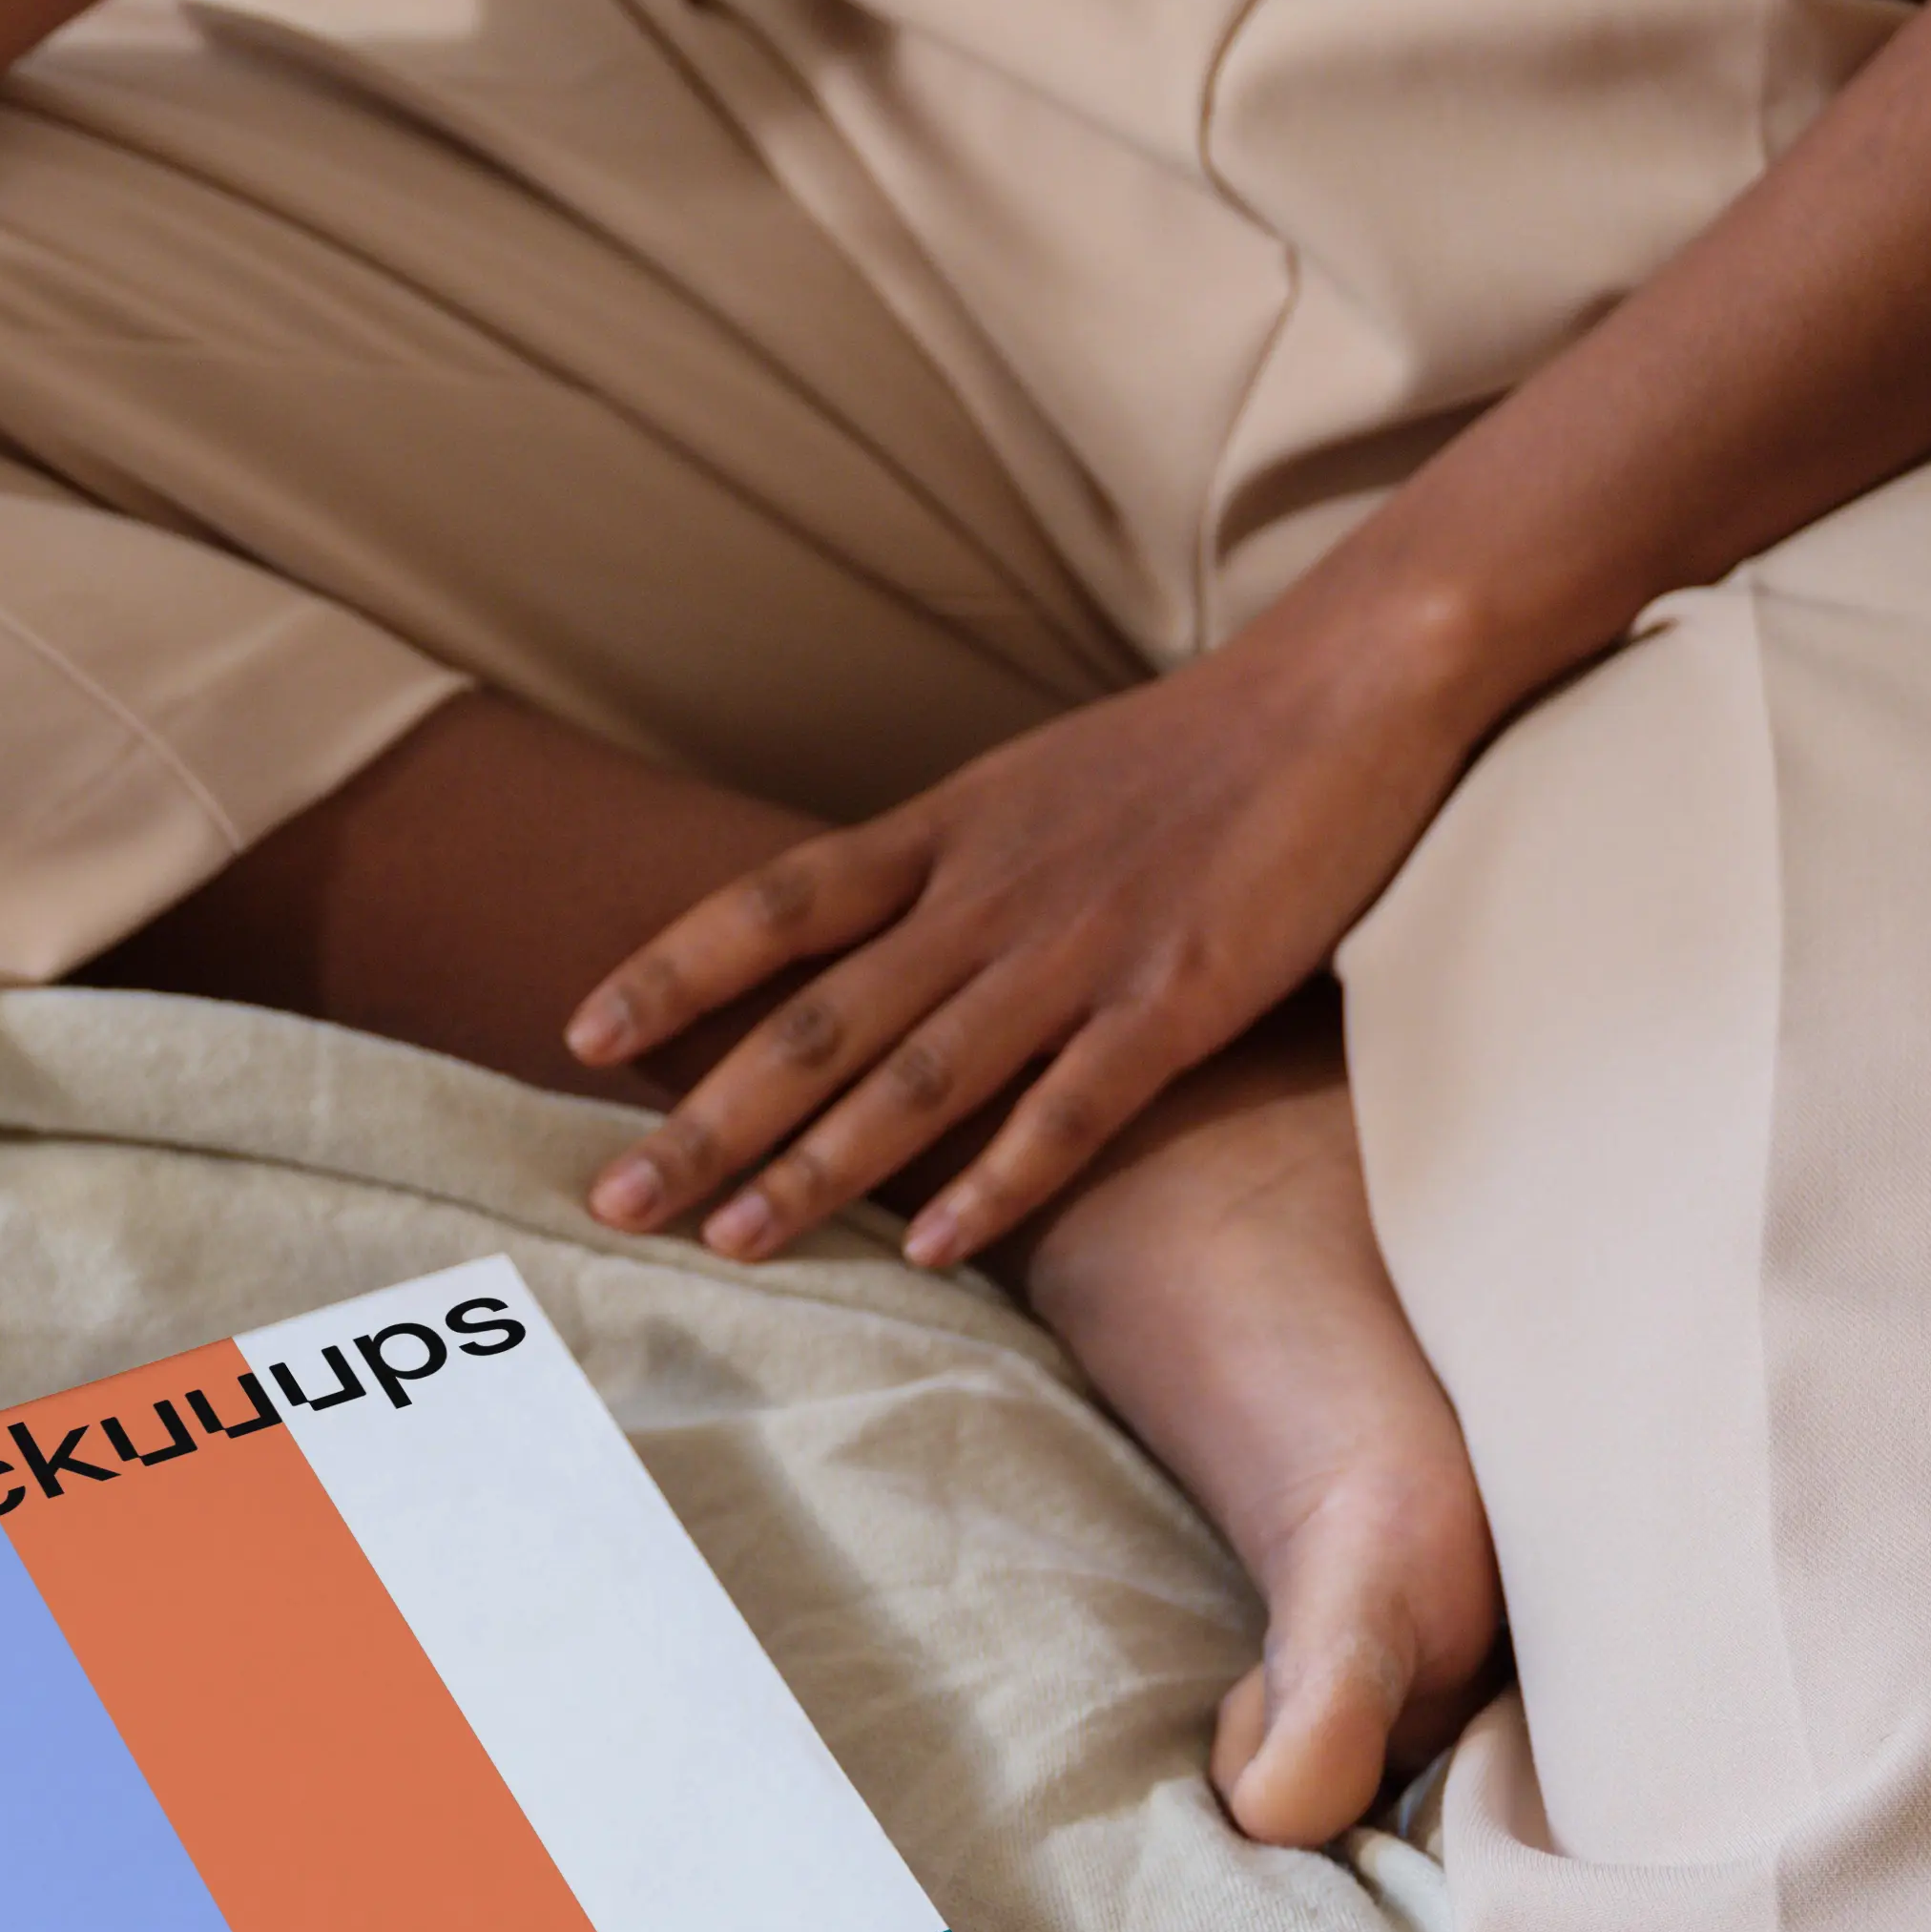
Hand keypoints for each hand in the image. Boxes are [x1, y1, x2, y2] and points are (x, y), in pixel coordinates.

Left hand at [569, 590, 1497, 1270]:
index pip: (776, 902)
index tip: (580, 1036)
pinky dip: (994, 1180)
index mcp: (950, 828)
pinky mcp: (1182, 997)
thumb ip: (951, 866)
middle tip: (608, 1200)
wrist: (1349, 686)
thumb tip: (868, 941)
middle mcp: (990, 891)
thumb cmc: (1198, 747)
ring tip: (730, 1244)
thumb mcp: (1038, 787)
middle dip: (703, 1117)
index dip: (673, 968)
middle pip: (817, 1018)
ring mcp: (1083, 948)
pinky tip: (928, 1245)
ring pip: (918, 1074)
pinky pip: (1069, 1107)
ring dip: (815, 1168)